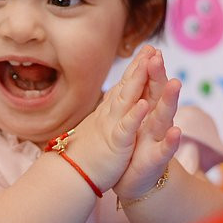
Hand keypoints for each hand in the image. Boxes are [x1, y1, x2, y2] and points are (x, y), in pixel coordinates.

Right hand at [71, 45, 154, 190]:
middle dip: (140, 66)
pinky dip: (134, 115)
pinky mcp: (116, 143)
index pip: (124, 85)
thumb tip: (107, 101)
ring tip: (148, 63)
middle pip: (127, 86)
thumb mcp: (96, 128)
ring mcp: (112, 126)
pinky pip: (126, 127)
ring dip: (138, 81)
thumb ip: (104, 113)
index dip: (136, 67)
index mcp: (109, 112)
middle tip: (152, 48)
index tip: (147, 51)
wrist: (69, 174)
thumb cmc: (82, 154)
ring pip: (126, 100)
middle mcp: (110, 114)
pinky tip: (144, 104)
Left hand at [113, 50, 181, 199]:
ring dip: (170, 100)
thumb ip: (138, 97)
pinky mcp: (157, 158)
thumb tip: (138, 71)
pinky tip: (177, 131)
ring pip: (165, 116)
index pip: (149, 85)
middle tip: (159, 57)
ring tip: (175, 83)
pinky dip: (171, 141)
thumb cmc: (136, 146)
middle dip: (159, 76)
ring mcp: (158, 139)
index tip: (150, 48)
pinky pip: (165, 149)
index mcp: (147, 111)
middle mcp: (155, 121)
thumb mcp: (133, 119)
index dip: (150, 68)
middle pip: (158, 95)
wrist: (137, 180)